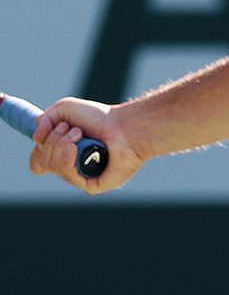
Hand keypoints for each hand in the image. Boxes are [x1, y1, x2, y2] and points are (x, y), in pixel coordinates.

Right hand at [28, 98, 143, 195]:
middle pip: (42, 161)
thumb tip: (36, 138)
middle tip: (75, 129)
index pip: (37, 161)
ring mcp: (81, 177)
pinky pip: (69, 176)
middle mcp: (70, 168)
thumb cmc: (100, 118)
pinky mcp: (92, 185)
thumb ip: (43, 119)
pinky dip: (67, 159)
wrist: (125, 125)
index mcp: (62, 154)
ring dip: (61, 144)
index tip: (49, 130)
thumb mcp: (64, 110)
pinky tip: (75, 148)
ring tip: (80, 134)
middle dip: (53, 139)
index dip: (39, 147)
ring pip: (53, 167)